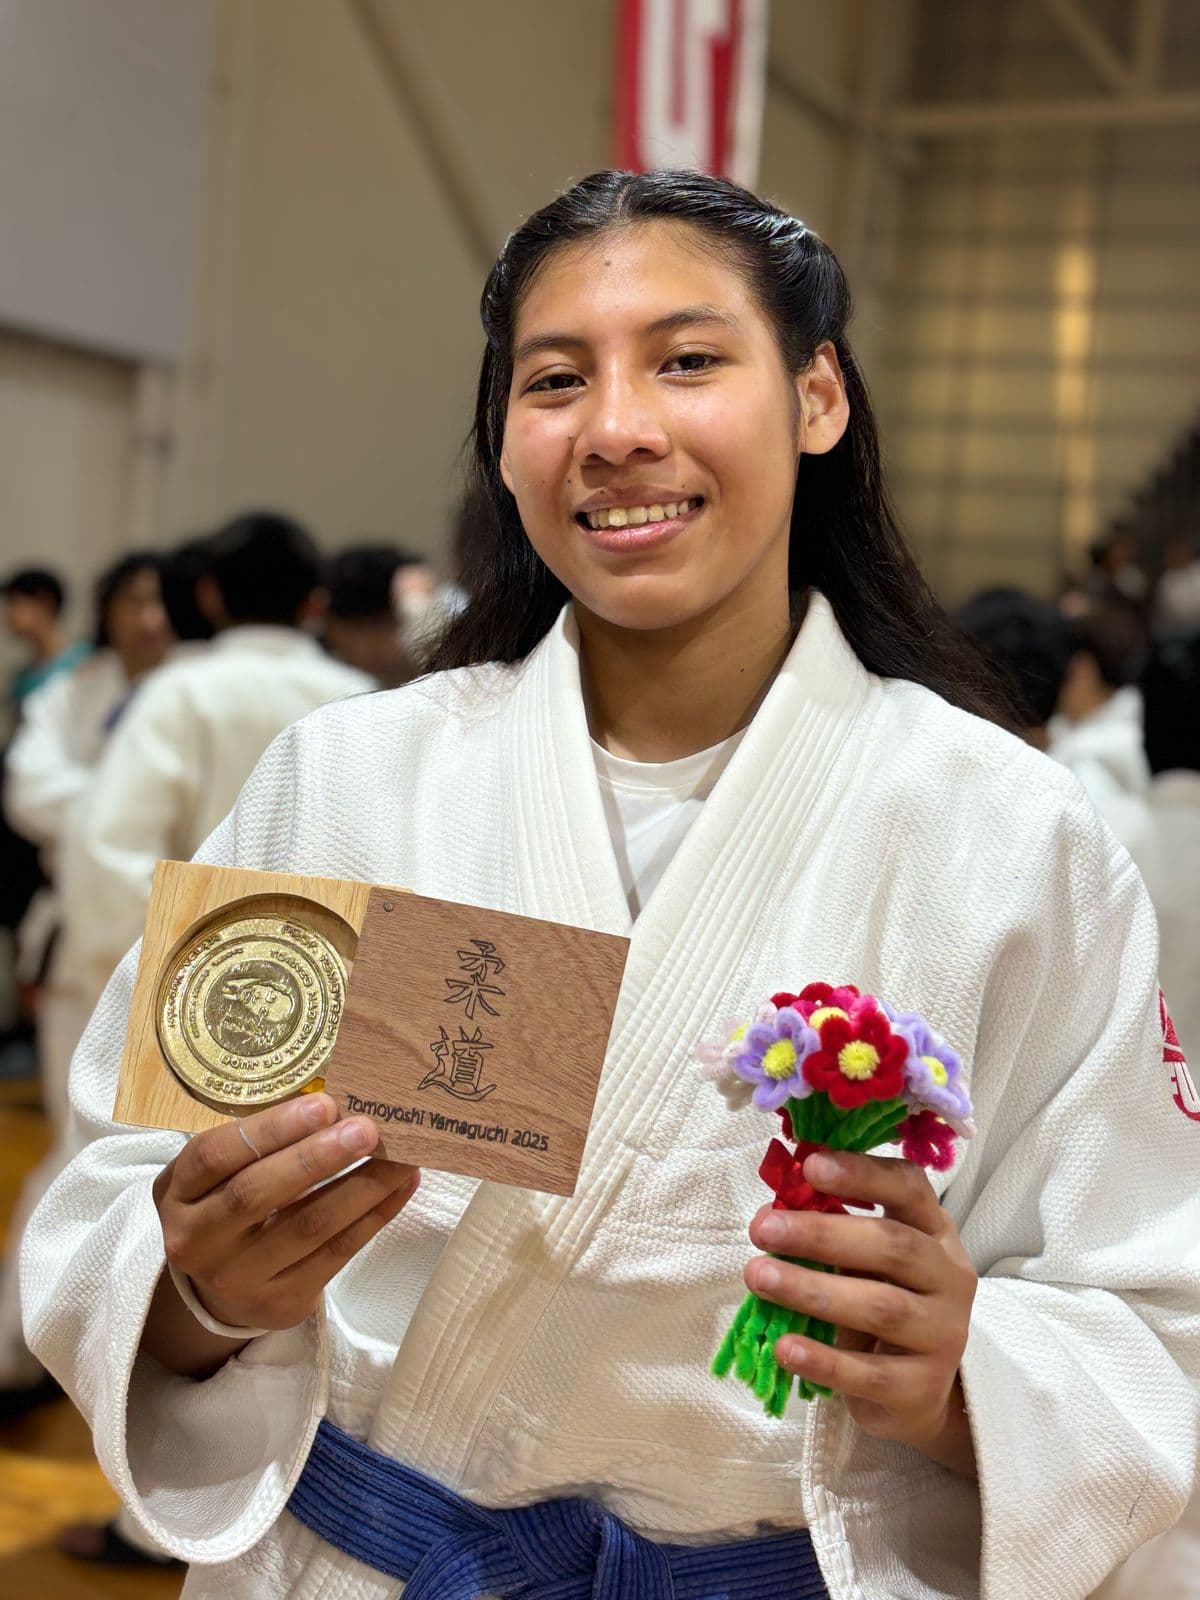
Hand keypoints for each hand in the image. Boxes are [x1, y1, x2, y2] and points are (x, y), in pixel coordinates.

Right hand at [153, 1093, 417, 1332]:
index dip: (272, 1128)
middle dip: (318, 1157)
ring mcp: (237, 1277)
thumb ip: (257, 1145)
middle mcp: (197, 1239)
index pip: (216, 1155)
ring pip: (308, 1226)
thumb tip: (336, 1106)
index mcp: (177, 1193)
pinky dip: (375, 1215)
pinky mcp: (281, 1302)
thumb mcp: (217, 1175)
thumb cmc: (225, 1207)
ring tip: (399, 1156)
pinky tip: (401, 1186)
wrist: (217, 1292)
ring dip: (362, 1186)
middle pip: (257, 1193)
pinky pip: (337, 1253)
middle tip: (367, 1129)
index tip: (325, 1104)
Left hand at [745, 1149, 977, 1472]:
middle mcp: (949, 1278)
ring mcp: (943, 1335)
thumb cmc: (880, 1302)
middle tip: (764, 1229)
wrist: (916, 1390)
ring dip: (812, 1290)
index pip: (909, 1189)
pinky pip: (870, 1374)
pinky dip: (824, 1360)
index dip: (862, 1174)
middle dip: (822, 1234)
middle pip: (892, 1246)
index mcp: (935, 1232)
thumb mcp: (866, 1260)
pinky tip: (785, 1347)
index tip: (811, 1166)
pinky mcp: (922, 1388)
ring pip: (881, 1308)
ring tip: (758, 1277)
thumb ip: (834, 1230)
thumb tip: (772, 1210)